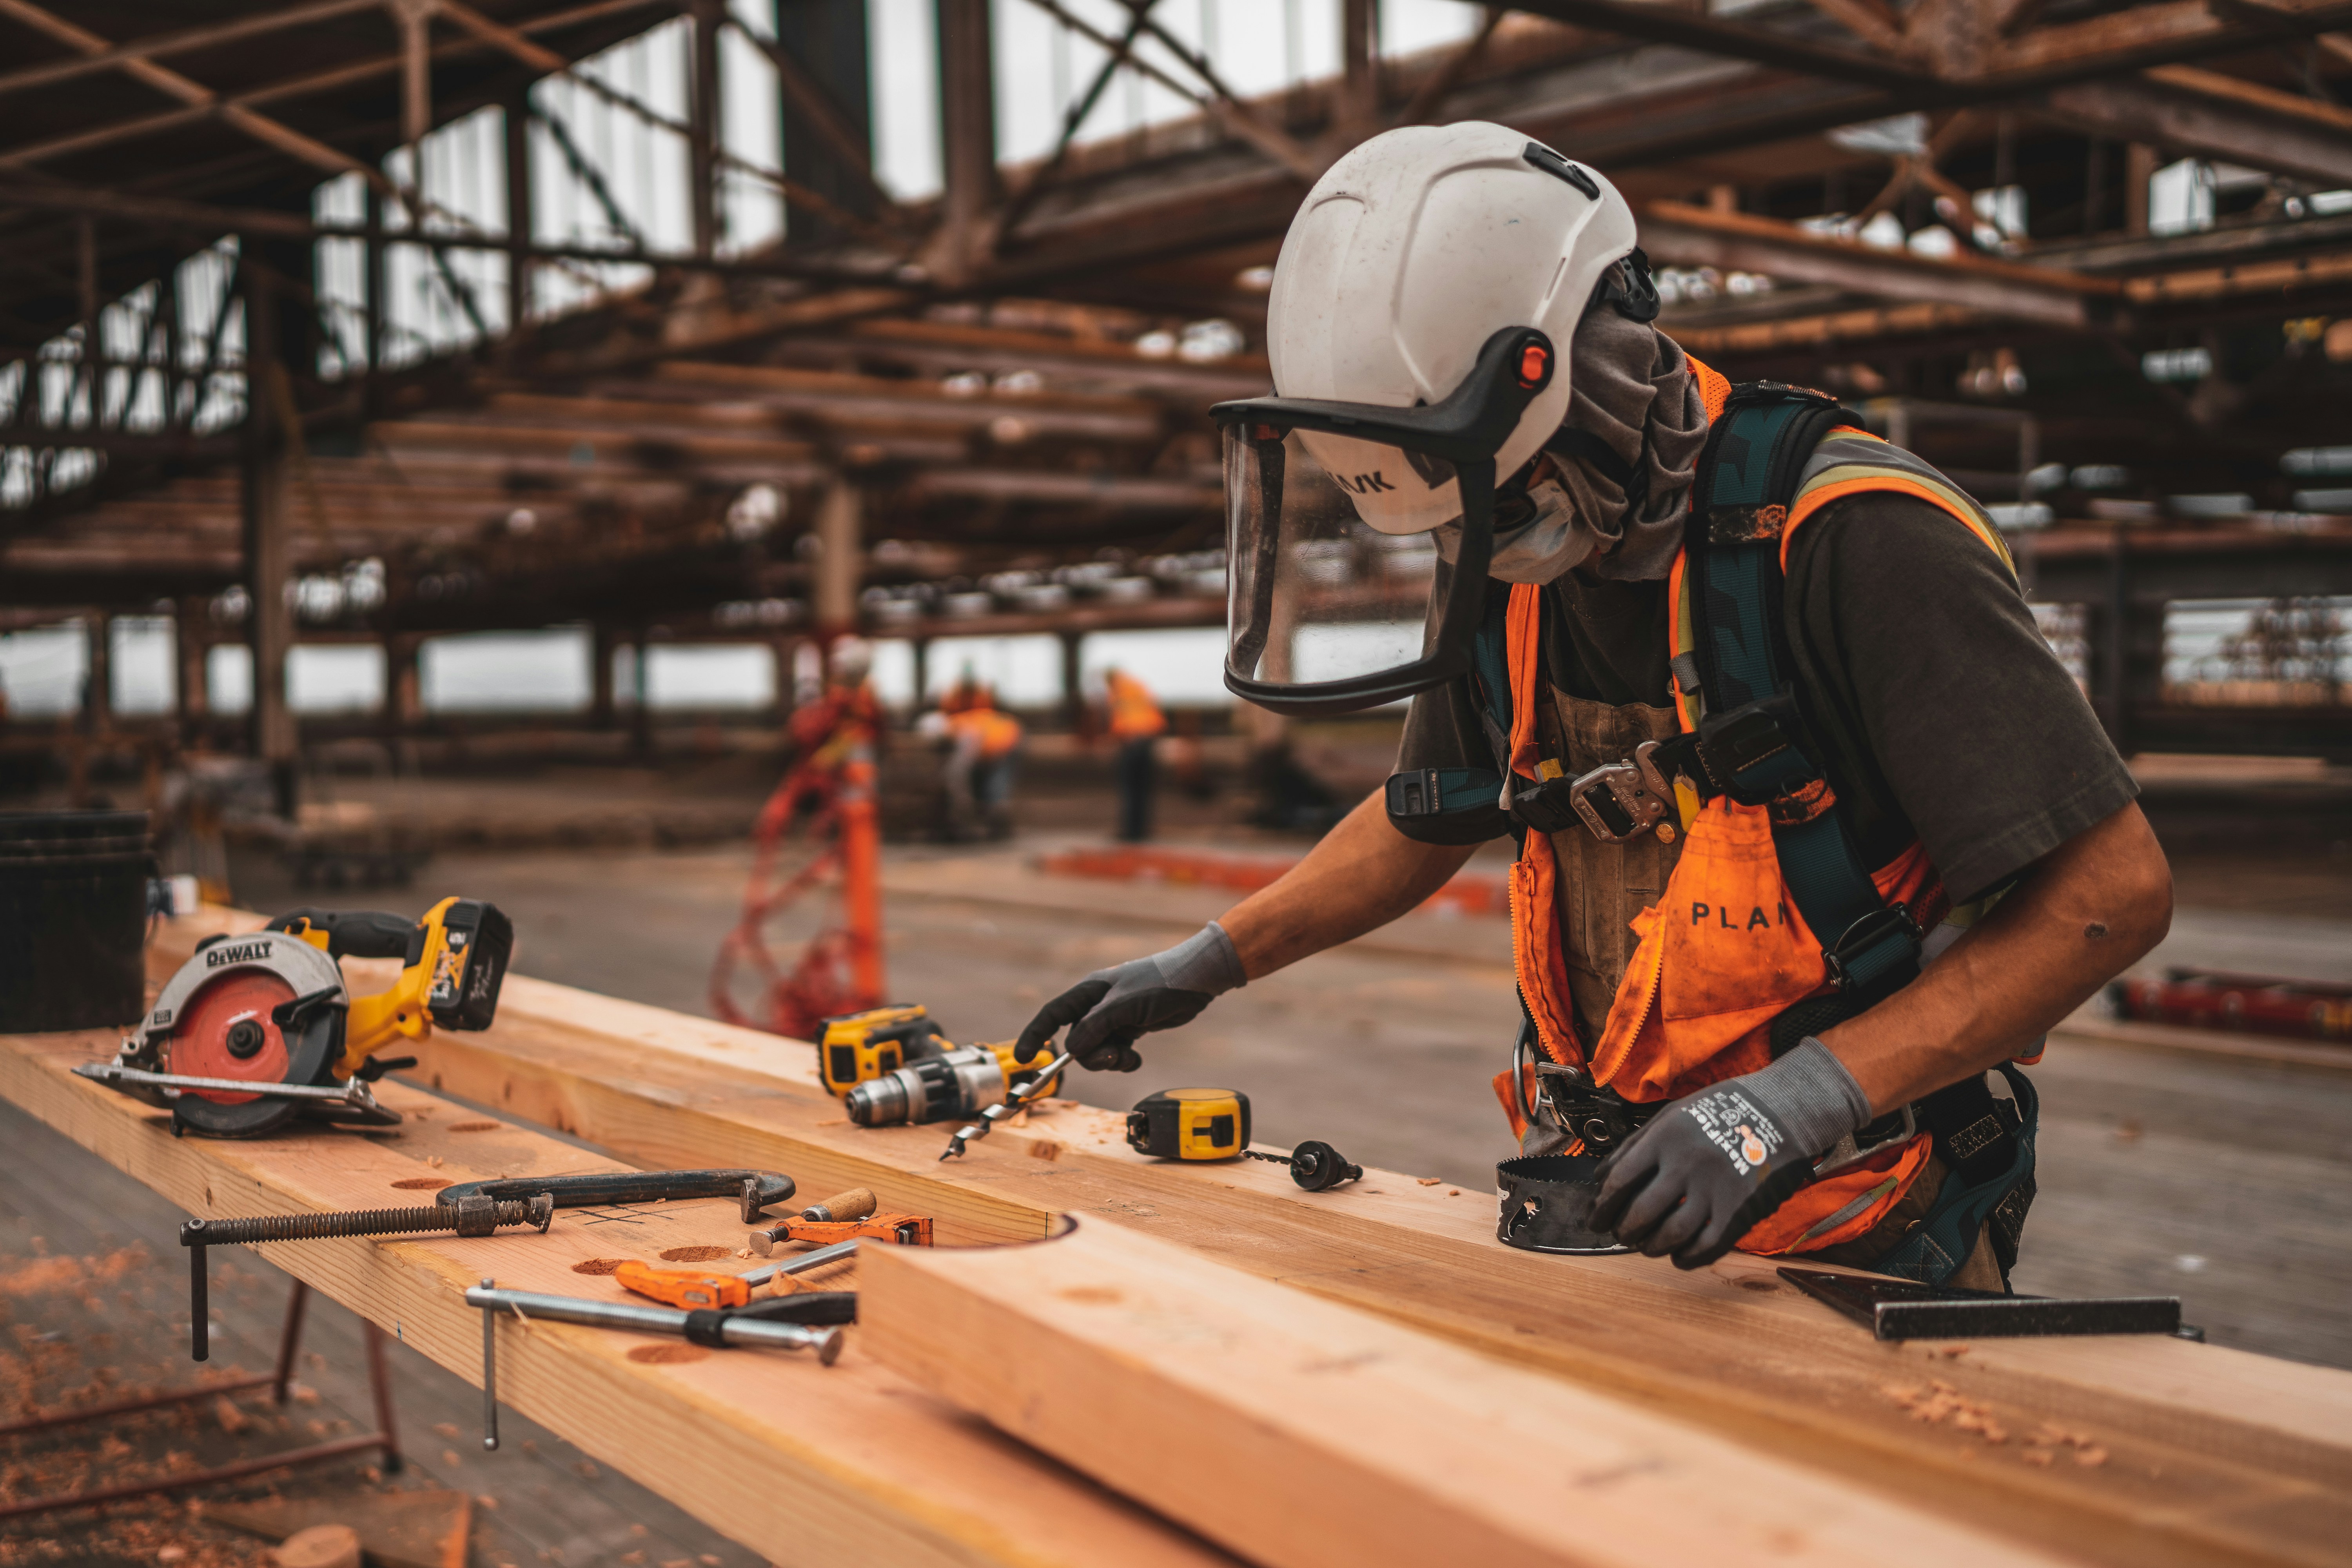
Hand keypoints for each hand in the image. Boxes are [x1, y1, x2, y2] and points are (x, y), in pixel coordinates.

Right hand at [1016, 923, 1244, 1071]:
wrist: (1197, 980)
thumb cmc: (1161, 982)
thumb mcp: (1125, 1005)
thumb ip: (1096, 1026)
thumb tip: (1071, 1049)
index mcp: (1089, 992)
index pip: (1053, 1015)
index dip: (1035, 1035)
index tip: (1024, 1059)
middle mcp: (1097, 1005)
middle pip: (1076, 1041)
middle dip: (1090, 1055)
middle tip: (1112, 1057)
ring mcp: (1114, 1018)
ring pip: (1095, 1050)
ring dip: (1109, 1060)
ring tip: (1128, 1058)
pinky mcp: (1130, 1029)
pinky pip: (1114, 1052)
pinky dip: (1122, 1061)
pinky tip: (1136, 1059)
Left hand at [1588, 1038, 1868, 1268]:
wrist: (1781, 1111)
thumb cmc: (1721, 1111)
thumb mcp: (1673, 1114)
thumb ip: (1635, 1145)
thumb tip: (1600, 1178)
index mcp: (1665, 1138)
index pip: (1619, 1181)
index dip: (1603, 1207)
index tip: (1596, 1220)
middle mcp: (1686, 1164)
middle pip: (1641, 1213)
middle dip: (1625, 1231)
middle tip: (1622, 1235)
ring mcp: (1714, 1189)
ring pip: (1671, 1234)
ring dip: (1652, 1247)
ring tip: (1647, 1246)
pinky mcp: (1739, 1209)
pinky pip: (1706, 1246)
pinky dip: (1687, 1257)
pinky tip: (1678, 1256)